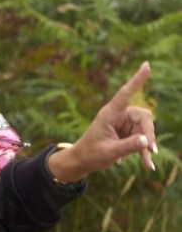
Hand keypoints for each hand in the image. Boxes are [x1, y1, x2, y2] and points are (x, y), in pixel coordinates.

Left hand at [47, 62, 156, 182]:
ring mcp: (124, 125)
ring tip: (148, 165)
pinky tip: (148, 166)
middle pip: (144, 118)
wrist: (81, 162)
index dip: (137, 80)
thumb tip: (146, 141)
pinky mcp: (127, 134)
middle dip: (149, 134)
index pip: (125, 93)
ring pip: (145, 131)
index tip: (147, 65)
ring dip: (147, 147)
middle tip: (150, 150)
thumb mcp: (108, 152)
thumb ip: (127, 146)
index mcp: (110, 113)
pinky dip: (143, 152)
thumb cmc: (90, 154)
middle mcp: (119, 116)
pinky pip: (141, 140)